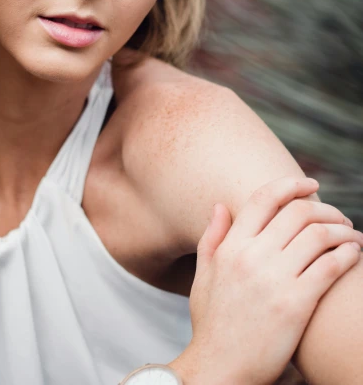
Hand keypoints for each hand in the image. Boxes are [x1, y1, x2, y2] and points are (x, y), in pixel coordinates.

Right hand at [169, 176, 361, 384]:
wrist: (219, 369)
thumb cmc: (212, 324)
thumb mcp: (203, 276)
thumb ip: (212, 237)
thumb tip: (221, 204)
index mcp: (231, 246)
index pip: (264, 197)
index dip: (291, 184)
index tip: (311, 184)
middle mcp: (252, 256)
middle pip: (298, 212)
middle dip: (326, 208)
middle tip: (339, 216)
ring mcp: (274, 279)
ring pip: (319, 235)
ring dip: (343, 230)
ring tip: (352, 236)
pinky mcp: (295, 304)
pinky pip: (330, 266)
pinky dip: (348, 254)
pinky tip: (354, 254)